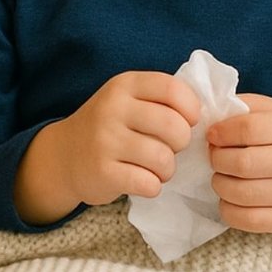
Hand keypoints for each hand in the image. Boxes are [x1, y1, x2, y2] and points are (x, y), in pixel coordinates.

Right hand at [15, 71, 199, 223]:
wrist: (64, 156)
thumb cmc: (110, 127)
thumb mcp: (128, 100)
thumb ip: (161, 100)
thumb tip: (208, 116)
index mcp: (125, 84)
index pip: (174, 89)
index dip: (192, 109)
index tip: (187, 122)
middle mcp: (113, 108)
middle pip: (175, 127)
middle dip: (181, 144)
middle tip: (169, 148)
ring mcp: (105, 140)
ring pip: (164, 159)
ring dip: (167, 169)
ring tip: (156, 167)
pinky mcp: (102, 171)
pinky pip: (149, 183)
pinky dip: (152, 186)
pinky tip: (141, 180)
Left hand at [207, 94, 271, 255]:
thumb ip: (250, 107)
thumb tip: (213, 114)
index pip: (248, 128)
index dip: (222, 131)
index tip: (213, 135)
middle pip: (241, 163)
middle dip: (217, 158)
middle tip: (215, 156)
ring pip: (240, 193)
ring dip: (219, 183)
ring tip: (222, 176)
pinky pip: (246, 220)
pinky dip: (227, 209)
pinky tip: (229, 198)